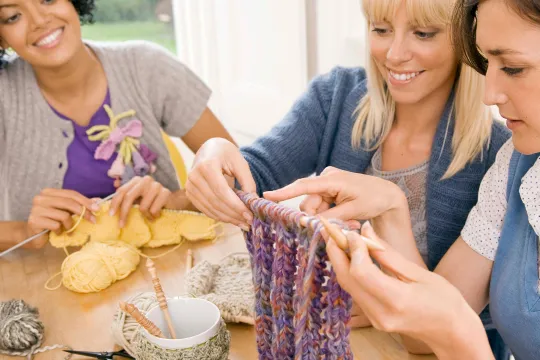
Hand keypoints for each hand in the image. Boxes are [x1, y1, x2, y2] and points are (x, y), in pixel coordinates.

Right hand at [26, 189, 98, 247]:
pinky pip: (56, 225)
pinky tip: (56, 232)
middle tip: (92, 220)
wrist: (33, 236)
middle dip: (83, 212)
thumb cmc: (52, 222)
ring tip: (67, 229)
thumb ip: (80, 205)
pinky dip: (60, 231)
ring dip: (70, 225)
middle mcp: (40, 198)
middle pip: (68, 202)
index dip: (86, 201)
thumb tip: (98, 201)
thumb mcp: (67, 212)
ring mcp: (36, 209)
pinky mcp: (34, 221)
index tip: (97, 209)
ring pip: (63, 215)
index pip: (71, 194)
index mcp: (49, 192)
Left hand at [109, 176, 170, 226]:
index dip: (115, 203)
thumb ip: (127, 200)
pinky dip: (154, 216)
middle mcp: (146, 180)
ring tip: (149, 216)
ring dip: (145, 216)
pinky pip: (153, 210)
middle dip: (124, 213)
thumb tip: (110, 209)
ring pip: (142, 207)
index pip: (122, 191)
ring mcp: (156, 185)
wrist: (175, 201)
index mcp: (136, 180)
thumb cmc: (153, 201)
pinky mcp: (166, 193)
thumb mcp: (138, 199)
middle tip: (122, 225)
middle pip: (129, 197)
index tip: (111, 215)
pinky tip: (157, 214)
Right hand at [186, 138, 255, 229]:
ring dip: (228, 218)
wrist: (210, 149)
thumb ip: (248, 182)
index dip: (236, 206)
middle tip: (249, 222)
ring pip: (210, 209)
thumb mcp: (240, 163)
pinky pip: (205, 209)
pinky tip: (232, 219)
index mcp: (207, 165)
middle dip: (234, 215)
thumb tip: (253, 204)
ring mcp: (190, 186)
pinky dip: (219, 216)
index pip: (221, 191)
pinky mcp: (190, 194)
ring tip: (243, 223)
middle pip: (216, 202)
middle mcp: (194, 176)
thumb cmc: (227, 154)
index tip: (250, 215)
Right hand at [264, 167, 406, 222]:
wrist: (386, 195)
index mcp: (331, 179)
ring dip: (325, 217)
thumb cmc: (373, 198)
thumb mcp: (353, 209)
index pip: (303, 186)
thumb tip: (311, 223)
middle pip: (308, 203)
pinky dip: (329, 215)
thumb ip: (330, 216)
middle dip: (317, 217)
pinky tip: (345, 216)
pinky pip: (320, 207)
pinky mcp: (329, 192)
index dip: (284, 192)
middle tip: (339, 223)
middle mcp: (326, 179)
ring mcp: (327, 185)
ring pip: (314, 208)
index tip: (267, 196)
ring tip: (348, 220)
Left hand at [325, 223, 489, 358]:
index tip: (352, 231)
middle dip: (336, 251)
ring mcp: (375, 319)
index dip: (352, 248)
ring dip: (339, 260)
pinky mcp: (372, 318)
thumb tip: (365, 230)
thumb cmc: (444, 299)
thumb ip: (388, 253)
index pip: (360, 271)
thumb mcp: (419, 272)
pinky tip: (350, 255)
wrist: (450, 331)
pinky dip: (348, 271)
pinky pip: (353, 291)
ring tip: (340, 238)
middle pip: (346, 278)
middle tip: (334, 229)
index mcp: (397, 300)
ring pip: (346, 285)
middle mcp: (381, 313)